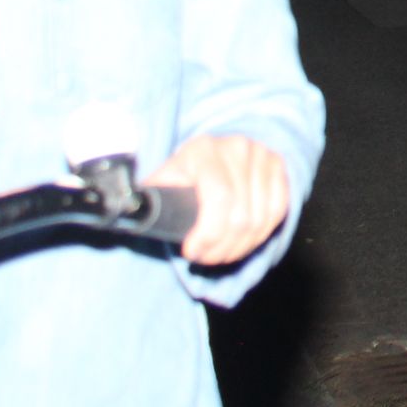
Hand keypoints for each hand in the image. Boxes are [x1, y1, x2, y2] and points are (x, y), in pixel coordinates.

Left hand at [144, 134, 291, 267]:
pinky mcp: (280, 167)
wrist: (211, 152)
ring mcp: (263, 156)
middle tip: (205, 259)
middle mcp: (238, 148)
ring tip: (221, 254)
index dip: (209, 234)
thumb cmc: (181, 175)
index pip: (220, 199)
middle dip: (222, 247)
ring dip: (241, 247)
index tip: (192, 251)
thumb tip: (126, 216)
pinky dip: (261, 235)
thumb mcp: (161, 181)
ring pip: (261, 218)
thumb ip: (148, 198)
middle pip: (241, 215)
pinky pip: (278, 211)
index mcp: (203, 150)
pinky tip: (244, 242)